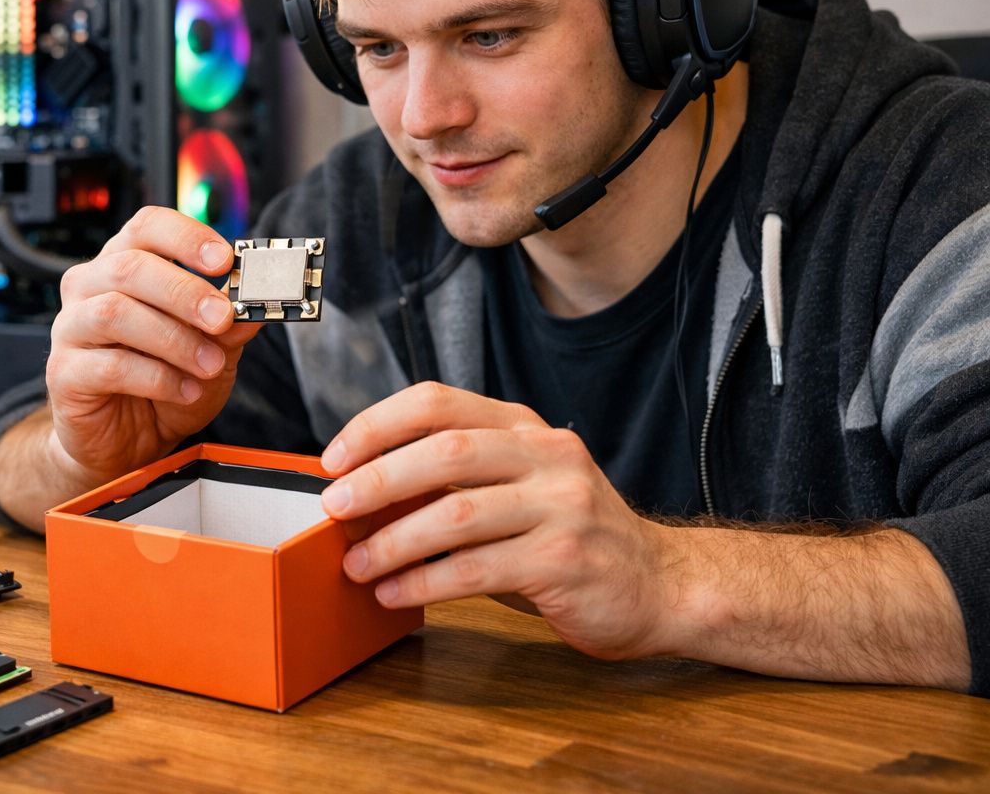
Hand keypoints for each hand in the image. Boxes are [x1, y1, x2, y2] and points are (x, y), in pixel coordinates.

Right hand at [46, 206, 262, 478]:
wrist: (128, 441)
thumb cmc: (164, 383)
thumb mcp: (211, 349)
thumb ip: (229, 324)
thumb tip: (256, 301)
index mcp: (124, 264)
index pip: (147, 227)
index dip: (186, 237)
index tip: (224, 260)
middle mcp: (90, 287)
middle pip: (129, 267)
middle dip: (184, 291)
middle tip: (222, 318)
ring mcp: (71, 328)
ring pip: (114, 313)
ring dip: (173, 339)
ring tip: (209, 365)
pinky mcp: (64, 373)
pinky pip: (110, 365)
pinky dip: (158, 378)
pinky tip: (186, 391)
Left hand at [319, 381, 681, 660]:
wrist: (662, 585)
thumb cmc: (568, 537)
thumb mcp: (519, 488)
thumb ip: (457, 481)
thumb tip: (364, 492)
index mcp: (524, 427)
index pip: (437, 403)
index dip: (377, 424)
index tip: (334, 458)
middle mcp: (546, 456)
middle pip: (444, 452)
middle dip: (378, 480)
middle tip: (335, 508)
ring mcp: (561, 506)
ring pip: (455, 514)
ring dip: (393, 542)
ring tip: (356, 565)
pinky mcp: (564, 560)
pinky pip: (476, 570)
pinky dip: (424, 583)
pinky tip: (395, 594)